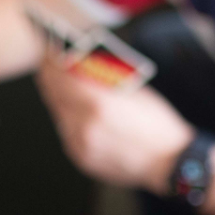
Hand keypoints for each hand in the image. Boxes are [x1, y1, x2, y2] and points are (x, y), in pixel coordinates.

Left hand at [34, 57, 193, 191]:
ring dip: (58, 98)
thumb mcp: (133, 91)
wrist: (168, 163)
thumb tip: (81, 67)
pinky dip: (67, 118)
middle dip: (50, 78)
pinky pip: (66, 132)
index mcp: (99, 104)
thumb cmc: (157, 125)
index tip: (49, 52)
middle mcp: (84, 125)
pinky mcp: (81, 158)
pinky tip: (72, 110)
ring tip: (58, 85)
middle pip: (54, 95)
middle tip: (47, 65)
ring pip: (58, 114)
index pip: (62, 76)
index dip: (52, 62)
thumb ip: (104, 80)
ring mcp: (80, 144)